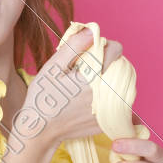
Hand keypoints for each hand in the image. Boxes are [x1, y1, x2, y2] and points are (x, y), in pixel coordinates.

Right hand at [22, 28, 125, 149]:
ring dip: (109, 81)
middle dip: (106, 65)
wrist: (41, 131)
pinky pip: (118, 104)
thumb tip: (92, 31)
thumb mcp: (52, 68)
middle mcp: (106, 93)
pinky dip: (108, 99)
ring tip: (88, 88)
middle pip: (120, 67)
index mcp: (94, 76)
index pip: (116, 50)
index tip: (92, 53)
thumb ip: (74, 46)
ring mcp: (109, 110)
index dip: (104, 47)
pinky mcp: (109, 122)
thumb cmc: (43, 97)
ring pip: (121, 86)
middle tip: (85, 73)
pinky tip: (90, 102)